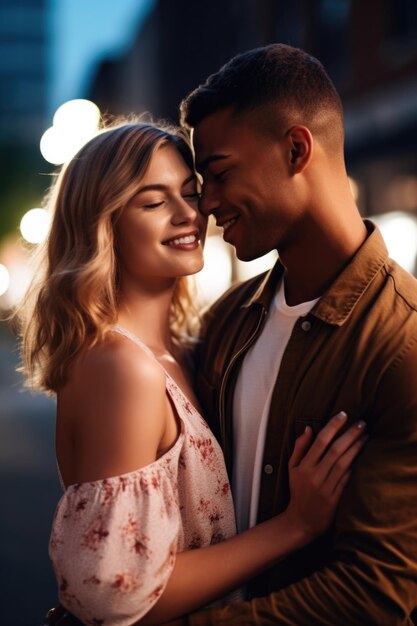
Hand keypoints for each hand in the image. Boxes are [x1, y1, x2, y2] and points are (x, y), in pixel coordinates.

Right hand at [285, 412, 366, 541]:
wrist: (301, 520)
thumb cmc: (298, 490)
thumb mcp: (292, 468)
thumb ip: (299, 448)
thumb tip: (308, 428)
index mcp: (303, 466)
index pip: (320, 441)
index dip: (333, 426)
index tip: (343, 414)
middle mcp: (315, 476)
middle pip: (335, 450)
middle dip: (350, 434)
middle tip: (362, 422)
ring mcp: (325, 488)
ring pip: (344, 463)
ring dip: (356, 448)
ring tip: (365, 436)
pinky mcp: (335, 499)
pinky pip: (347, 479)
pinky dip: (355, 466)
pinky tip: (363, 455)